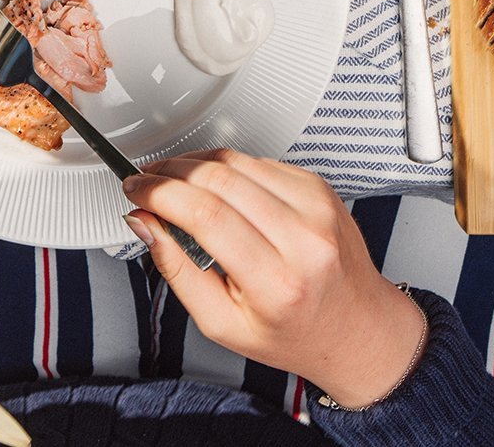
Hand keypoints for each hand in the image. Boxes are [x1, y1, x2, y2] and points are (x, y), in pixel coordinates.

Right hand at [125, 151, 427, 408]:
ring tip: (177, 183)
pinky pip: (259, 161)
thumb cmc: (294, 332)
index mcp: (278, 282)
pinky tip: (219, 188)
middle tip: (148, 182)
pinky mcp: (320, 188)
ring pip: (237, 161)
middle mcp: (305, 240)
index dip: (159, 193)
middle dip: (170, 172)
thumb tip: (144, 223)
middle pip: (218, 179)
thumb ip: (177, 270)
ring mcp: (317, 208)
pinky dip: (229, 168)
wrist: (357, 330)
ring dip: (195, 164)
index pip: (206, 215)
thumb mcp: (222, 323)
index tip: (136, 189)